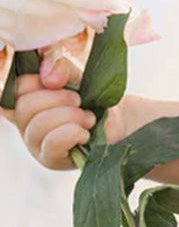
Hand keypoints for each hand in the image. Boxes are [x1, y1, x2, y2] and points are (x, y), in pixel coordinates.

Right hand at [1, 52, 124, 169]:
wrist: (114, 122)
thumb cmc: (89, 99)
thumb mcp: (74, 75)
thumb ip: (59, 67)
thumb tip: (50, 79)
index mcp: (23, 99)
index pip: (16, 87)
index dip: (39, 81)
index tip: (60, 83)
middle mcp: (22, 122)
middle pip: (24, 106)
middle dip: (60, 99)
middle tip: (79, 102)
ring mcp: (33, 143)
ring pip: (39, 124)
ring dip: (71, 116)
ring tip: (87, 118)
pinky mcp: (49, 159)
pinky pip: (53, 142)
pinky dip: (73, 133)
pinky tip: (85, 134)